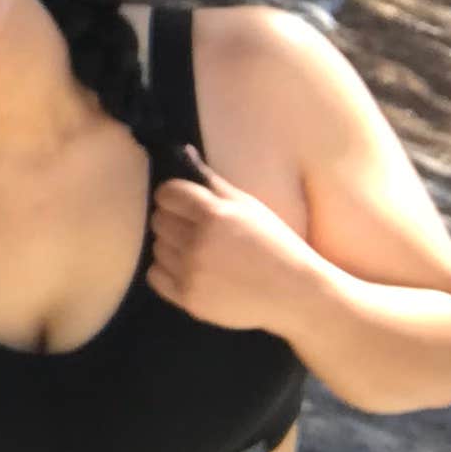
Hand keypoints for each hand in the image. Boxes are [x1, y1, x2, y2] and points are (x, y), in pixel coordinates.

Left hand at [147, 147, 319, 334]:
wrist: (296, 294)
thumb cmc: (276, 245)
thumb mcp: (251, 207)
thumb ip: (214, 183)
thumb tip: (185, 153)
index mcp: (215, 215)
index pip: (167, 194)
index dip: (173, 196)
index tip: (183, 202)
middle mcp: (198, 243)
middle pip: (159, 220)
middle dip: (173, 220)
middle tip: (194, 228)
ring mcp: (191, 272)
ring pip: (157, 248)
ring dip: (171, 246)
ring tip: (197, 251)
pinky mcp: (188, 298)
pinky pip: (155, 275)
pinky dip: (166, 270)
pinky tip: (189, 269)